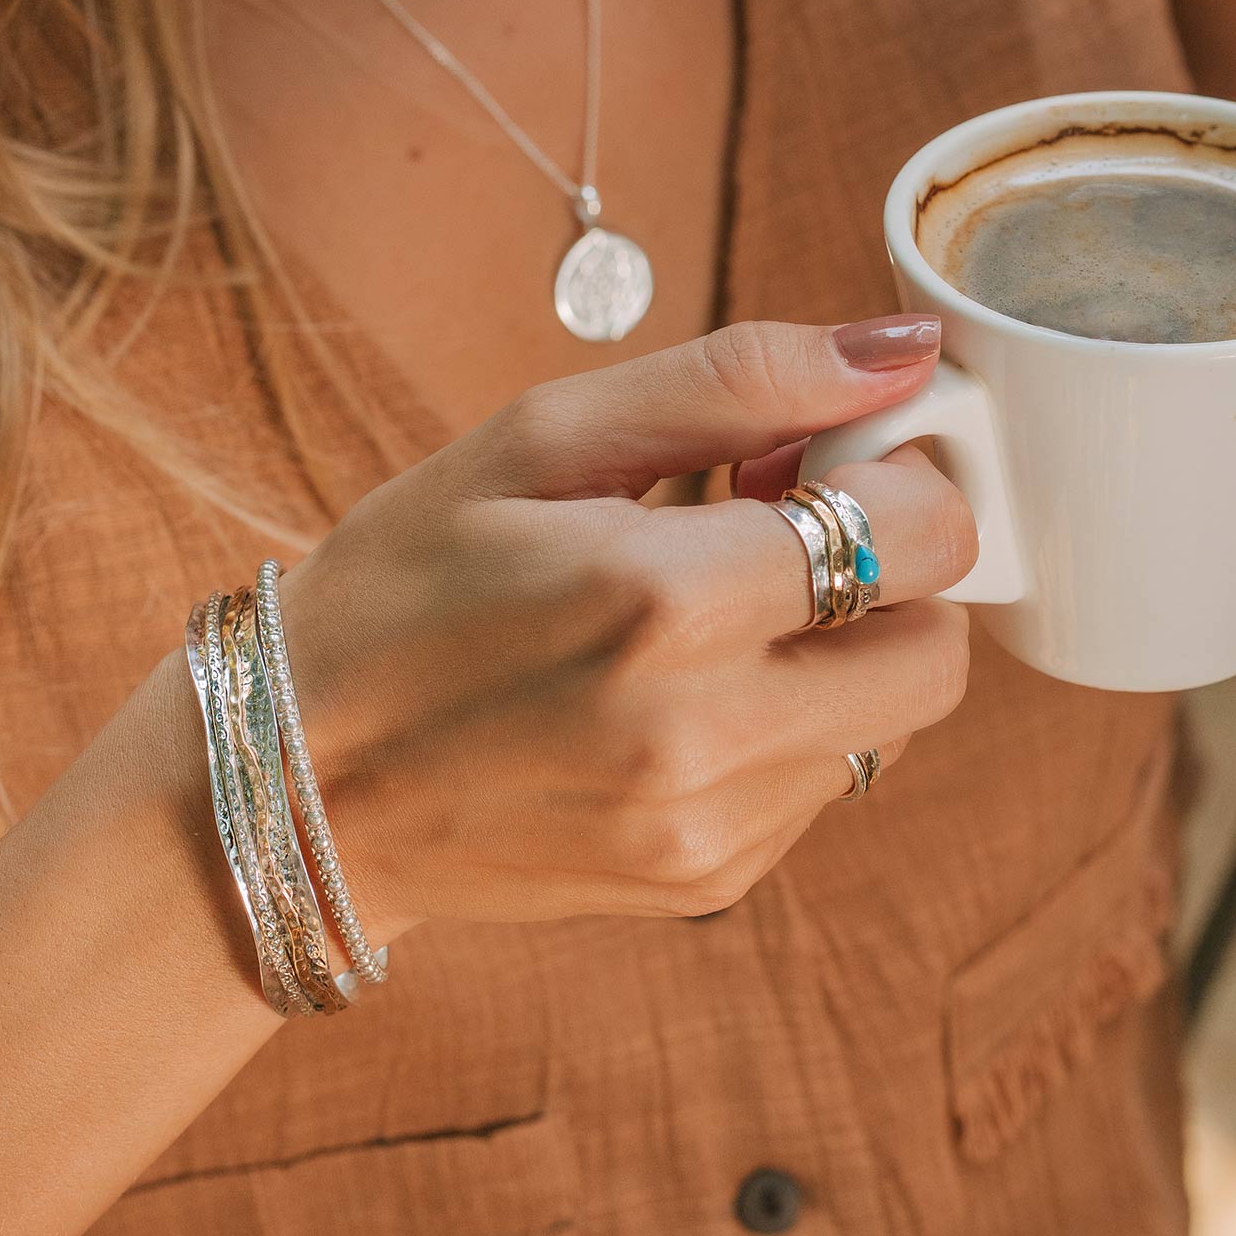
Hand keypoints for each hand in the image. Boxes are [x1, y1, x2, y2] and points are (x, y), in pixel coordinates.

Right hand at [280, 315, 975, 939]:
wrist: (299, 787)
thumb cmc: (399, 591)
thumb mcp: (535, 442)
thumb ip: (731, 383)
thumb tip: (901, 354)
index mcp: (660, 602)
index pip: (924, 536)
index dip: (897, 481)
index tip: (815, 465)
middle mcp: (706, 737)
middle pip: (937, 650)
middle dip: (890, 577)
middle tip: (773, 538)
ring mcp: (710, 832)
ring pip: (888, 725)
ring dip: (834, 654)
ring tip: (705, 619)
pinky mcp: (704, 882)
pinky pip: (818, 789)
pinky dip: (783, 727)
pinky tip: (676, 696)